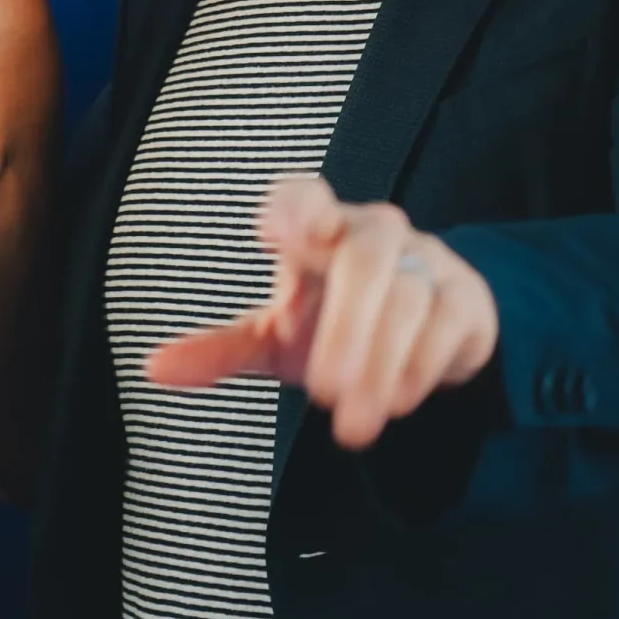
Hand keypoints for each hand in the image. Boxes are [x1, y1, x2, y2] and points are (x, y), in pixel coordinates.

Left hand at [144, 174, 498, 449]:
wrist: (421, 336)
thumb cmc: (332, 321)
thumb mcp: (274, 338)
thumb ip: (221, 350)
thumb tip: (155, 368)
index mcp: (317, 229)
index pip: (305, 195)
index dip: (292, 208)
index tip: (275, 233)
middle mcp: (373, 232)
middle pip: (363, 257)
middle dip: (346, 327)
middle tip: (324, 393)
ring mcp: (424, 259)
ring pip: (407, 295)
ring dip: (379, 362)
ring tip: (354, 422)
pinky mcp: (464, 296)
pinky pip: (447, 320)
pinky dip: (421, 365)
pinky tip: (396, 400)